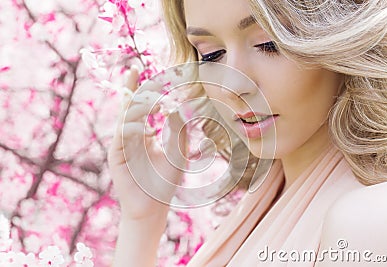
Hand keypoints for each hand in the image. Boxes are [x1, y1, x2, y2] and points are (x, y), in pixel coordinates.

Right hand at [107, 67, 186, 221]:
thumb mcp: (178, 153)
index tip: (142, 69)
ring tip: (154, 103)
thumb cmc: (165, 182)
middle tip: (150, 82)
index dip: (141, 88)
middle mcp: (130, 135)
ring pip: (125, 117)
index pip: (141, 106)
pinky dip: (132, 128)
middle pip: (130, 106)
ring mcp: (121, 144)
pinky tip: (145, 127)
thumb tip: (178, 107)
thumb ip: (179, 131)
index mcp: (143, 133)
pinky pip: (121, 135)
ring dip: (138, 108)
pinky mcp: (115, 155)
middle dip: (138, 91)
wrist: (153, 207)